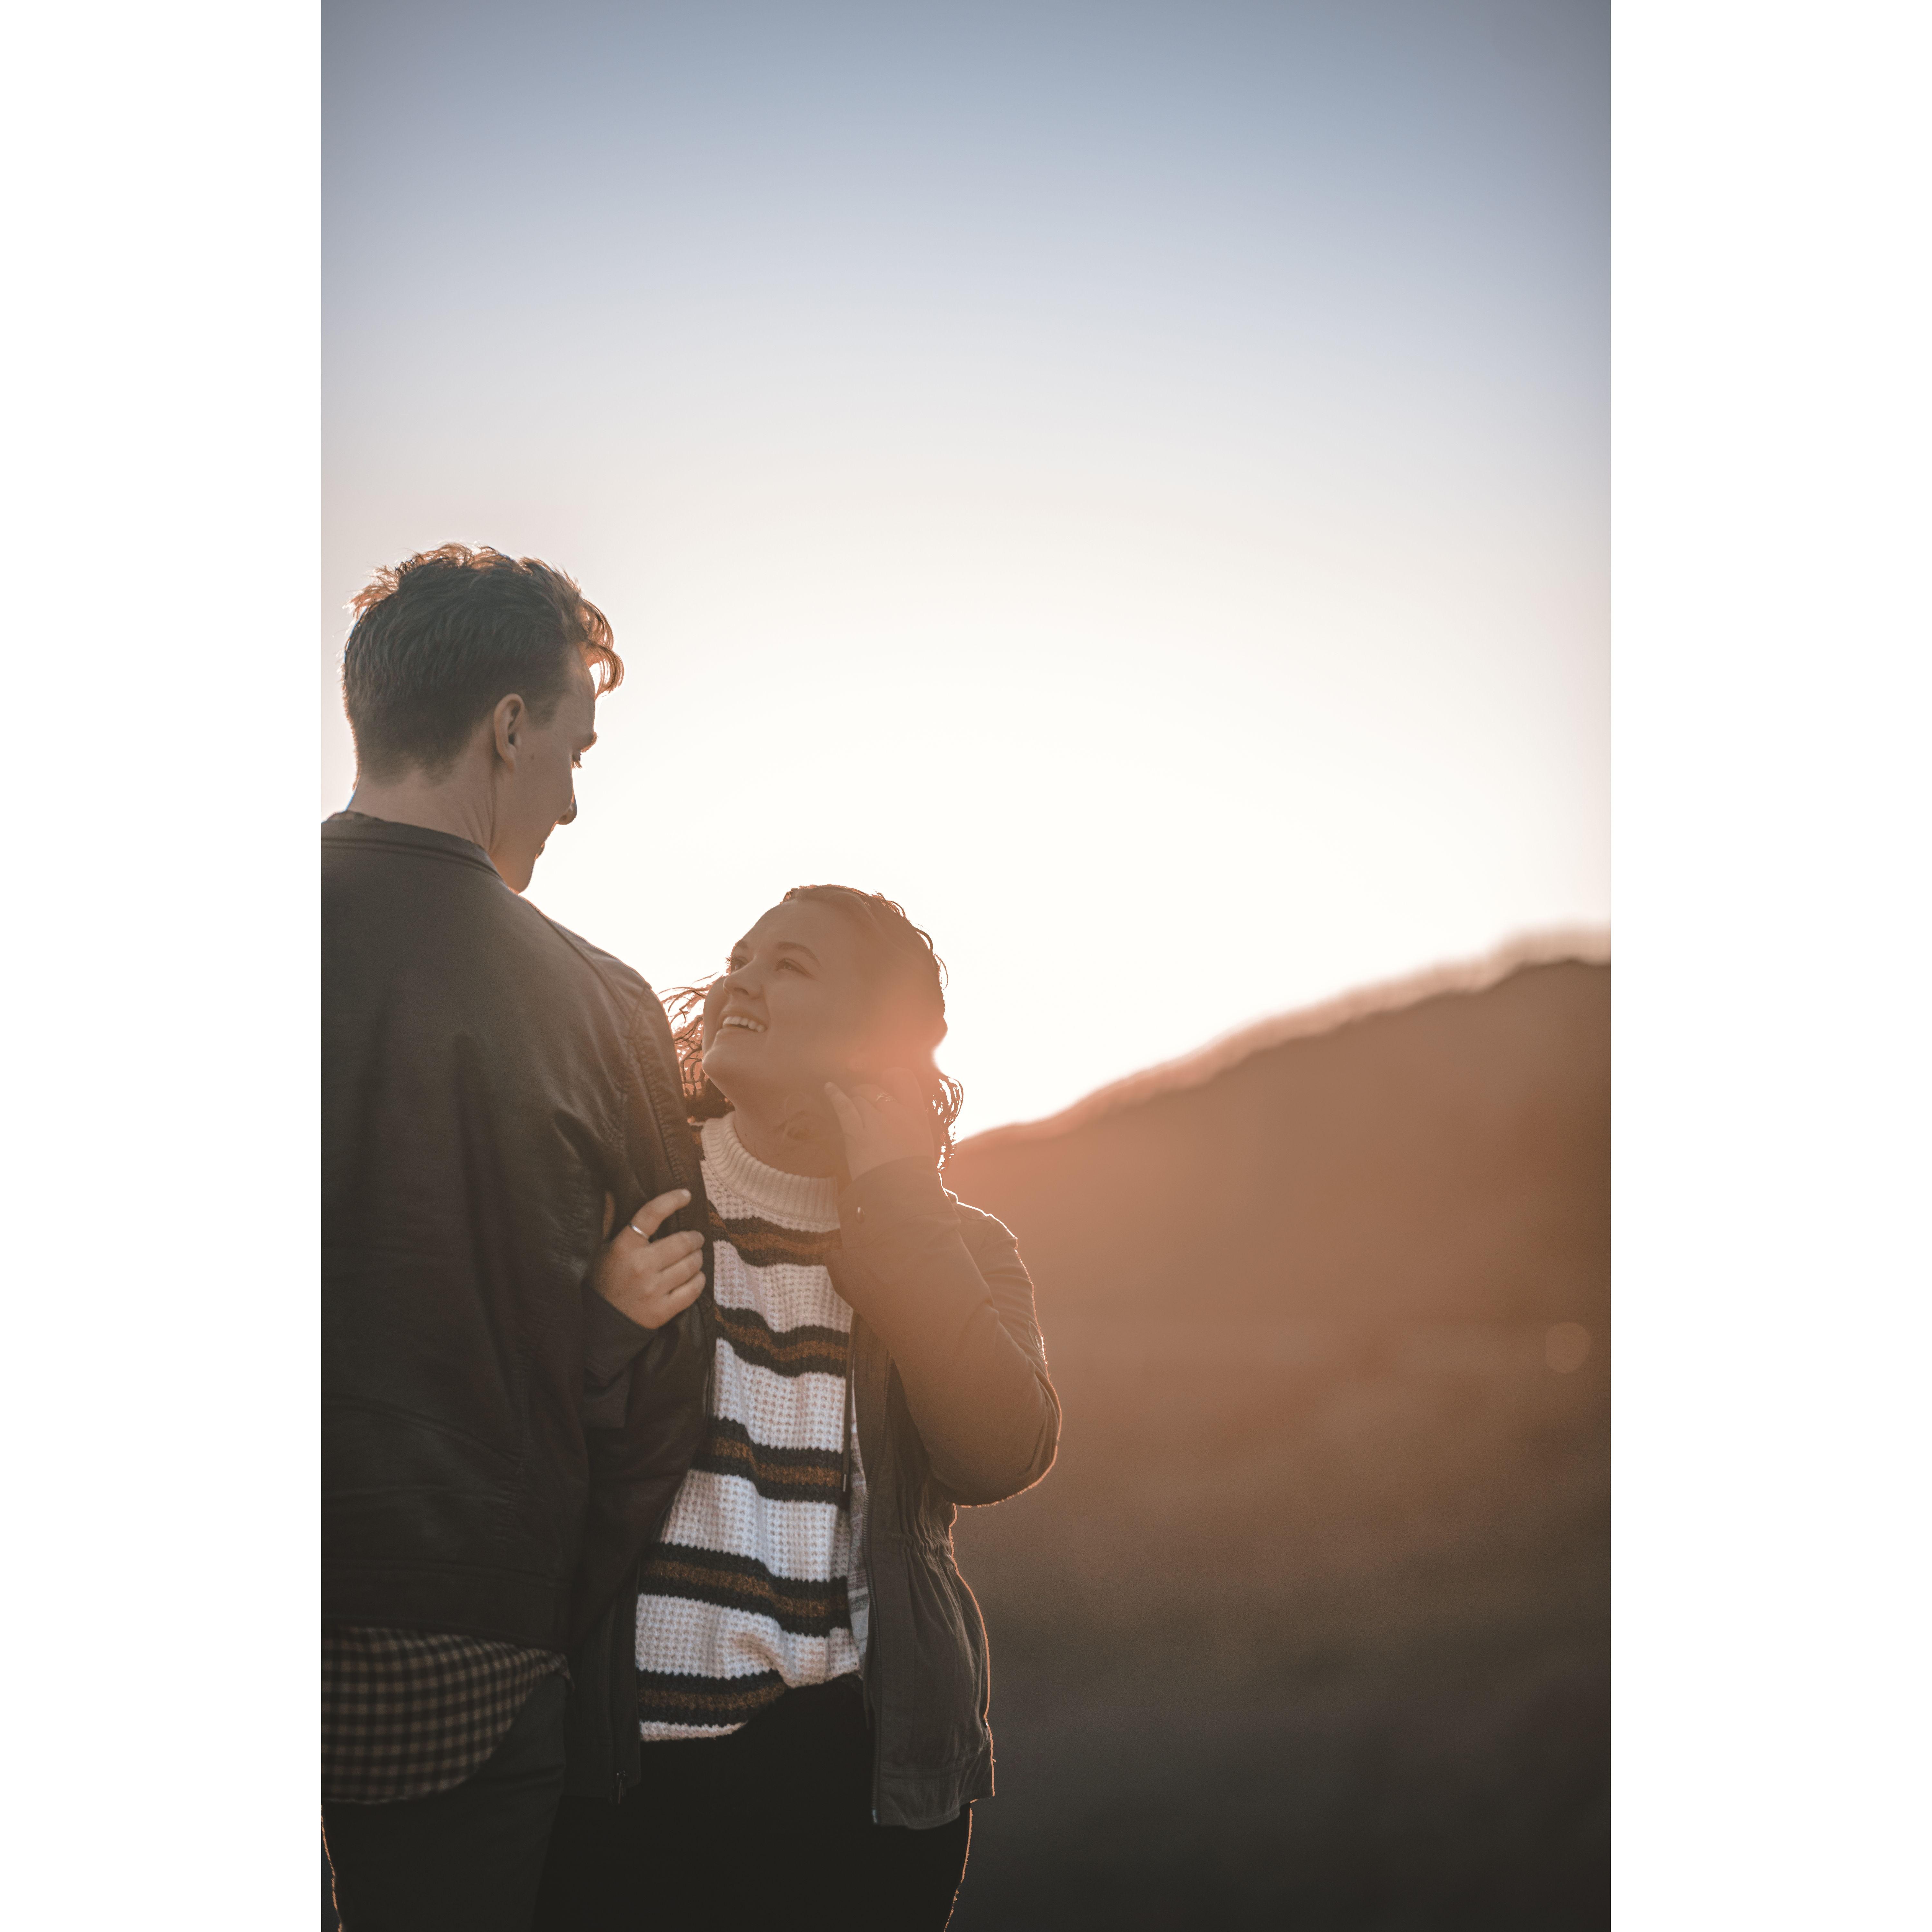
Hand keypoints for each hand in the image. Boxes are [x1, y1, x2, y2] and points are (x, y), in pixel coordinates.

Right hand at [589, 1188, 705, 1329]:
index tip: (686, 1195)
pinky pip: (693, 1290)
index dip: (671, 1200)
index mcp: (623, 1248)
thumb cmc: (601, 1282)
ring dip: (698, 1257)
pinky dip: (699, 1280)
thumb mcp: (599, 1250)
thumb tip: (610, 1191)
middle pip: (682, 1242)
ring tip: (694, 1256)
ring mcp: (653, 1290)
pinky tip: (696, 1276)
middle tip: (695, 1237)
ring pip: (691, 1265)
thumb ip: (607, 1220)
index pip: (651, 1214)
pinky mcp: (663, 1310)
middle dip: (694, 1237)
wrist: (599, 1327)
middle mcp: (640, 1266)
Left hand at [823, 1070, 935, 1179]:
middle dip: (867, 1093)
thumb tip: (898, 1110)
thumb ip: (910, 1120)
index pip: (904, 1079)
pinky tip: (829, 1088)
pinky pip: (844, 1107)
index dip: (891, 1076)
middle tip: (863, 1101)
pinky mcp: (857, 1133)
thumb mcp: (922, 1139)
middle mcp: (896, 1112)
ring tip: (853, 1105)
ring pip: (860, 1097)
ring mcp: (875, 1121)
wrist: (902, 1192)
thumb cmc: (913, 1169)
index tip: (885, 1079)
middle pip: (875, 1090)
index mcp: (916, 1113)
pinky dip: (835, 1096)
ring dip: (854, 1100)